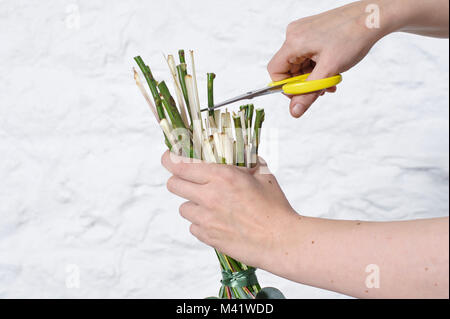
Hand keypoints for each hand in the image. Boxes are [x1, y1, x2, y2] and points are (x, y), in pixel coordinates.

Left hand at [161, 150, 298, 268]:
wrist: (281, 241)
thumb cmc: (275, 208)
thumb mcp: (263, 175)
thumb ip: (248, 161)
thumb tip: (240, 153)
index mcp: (222, 176)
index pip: (179, 165)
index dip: (169, 159)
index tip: (169, 157)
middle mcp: (209, 196)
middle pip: (173, 185)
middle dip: (178, 180)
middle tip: (190, 181)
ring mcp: (206, 219)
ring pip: (183, 208)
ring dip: (193, 204)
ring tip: (211, 206)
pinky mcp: (208, 237)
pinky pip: (193, 227)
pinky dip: (201, 223)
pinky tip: (218, 222)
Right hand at [268, 0, 391, 117]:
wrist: (372, 17)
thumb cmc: (352, 38)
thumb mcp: (329, 70)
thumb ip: (309, 92)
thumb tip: (294, 111)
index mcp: (294, 42)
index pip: (275, 71)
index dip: (286, 86)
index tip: (303, 93)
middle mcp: (294, 34)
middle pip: (288, 68)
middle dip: (304, 83)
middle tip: (322, 89)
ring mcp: (302, 32)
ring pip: (299, 64)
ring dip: (313, 76)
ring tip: (331, 80)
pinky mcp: (311, 32)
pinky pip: (307, 55)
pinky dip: (317, 66)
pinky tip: (331, 70)